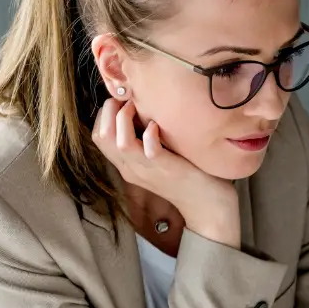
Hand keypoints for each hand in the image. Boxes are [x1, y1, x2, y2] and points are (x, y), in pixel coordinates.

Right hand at [92, 98, 240, 247]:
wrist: (209, 208)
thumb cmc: (189, 177)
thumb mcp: (160, 158)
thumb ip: (147, 141)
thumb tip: (144, 112)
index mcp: (128, 165)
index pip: (99, 135)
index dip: (105, 114)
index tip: (122, 101)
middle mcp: (132, 168)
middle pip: (101, 136)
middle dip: (109, 111)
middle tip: (127, 99)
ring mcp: (148, 170)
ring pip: (118, 142)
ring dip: (124, 118)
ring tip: (138, 107)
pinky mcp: (166, 169)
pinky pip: (148, 149)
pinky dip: (150, 133)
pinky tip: (157, 126)